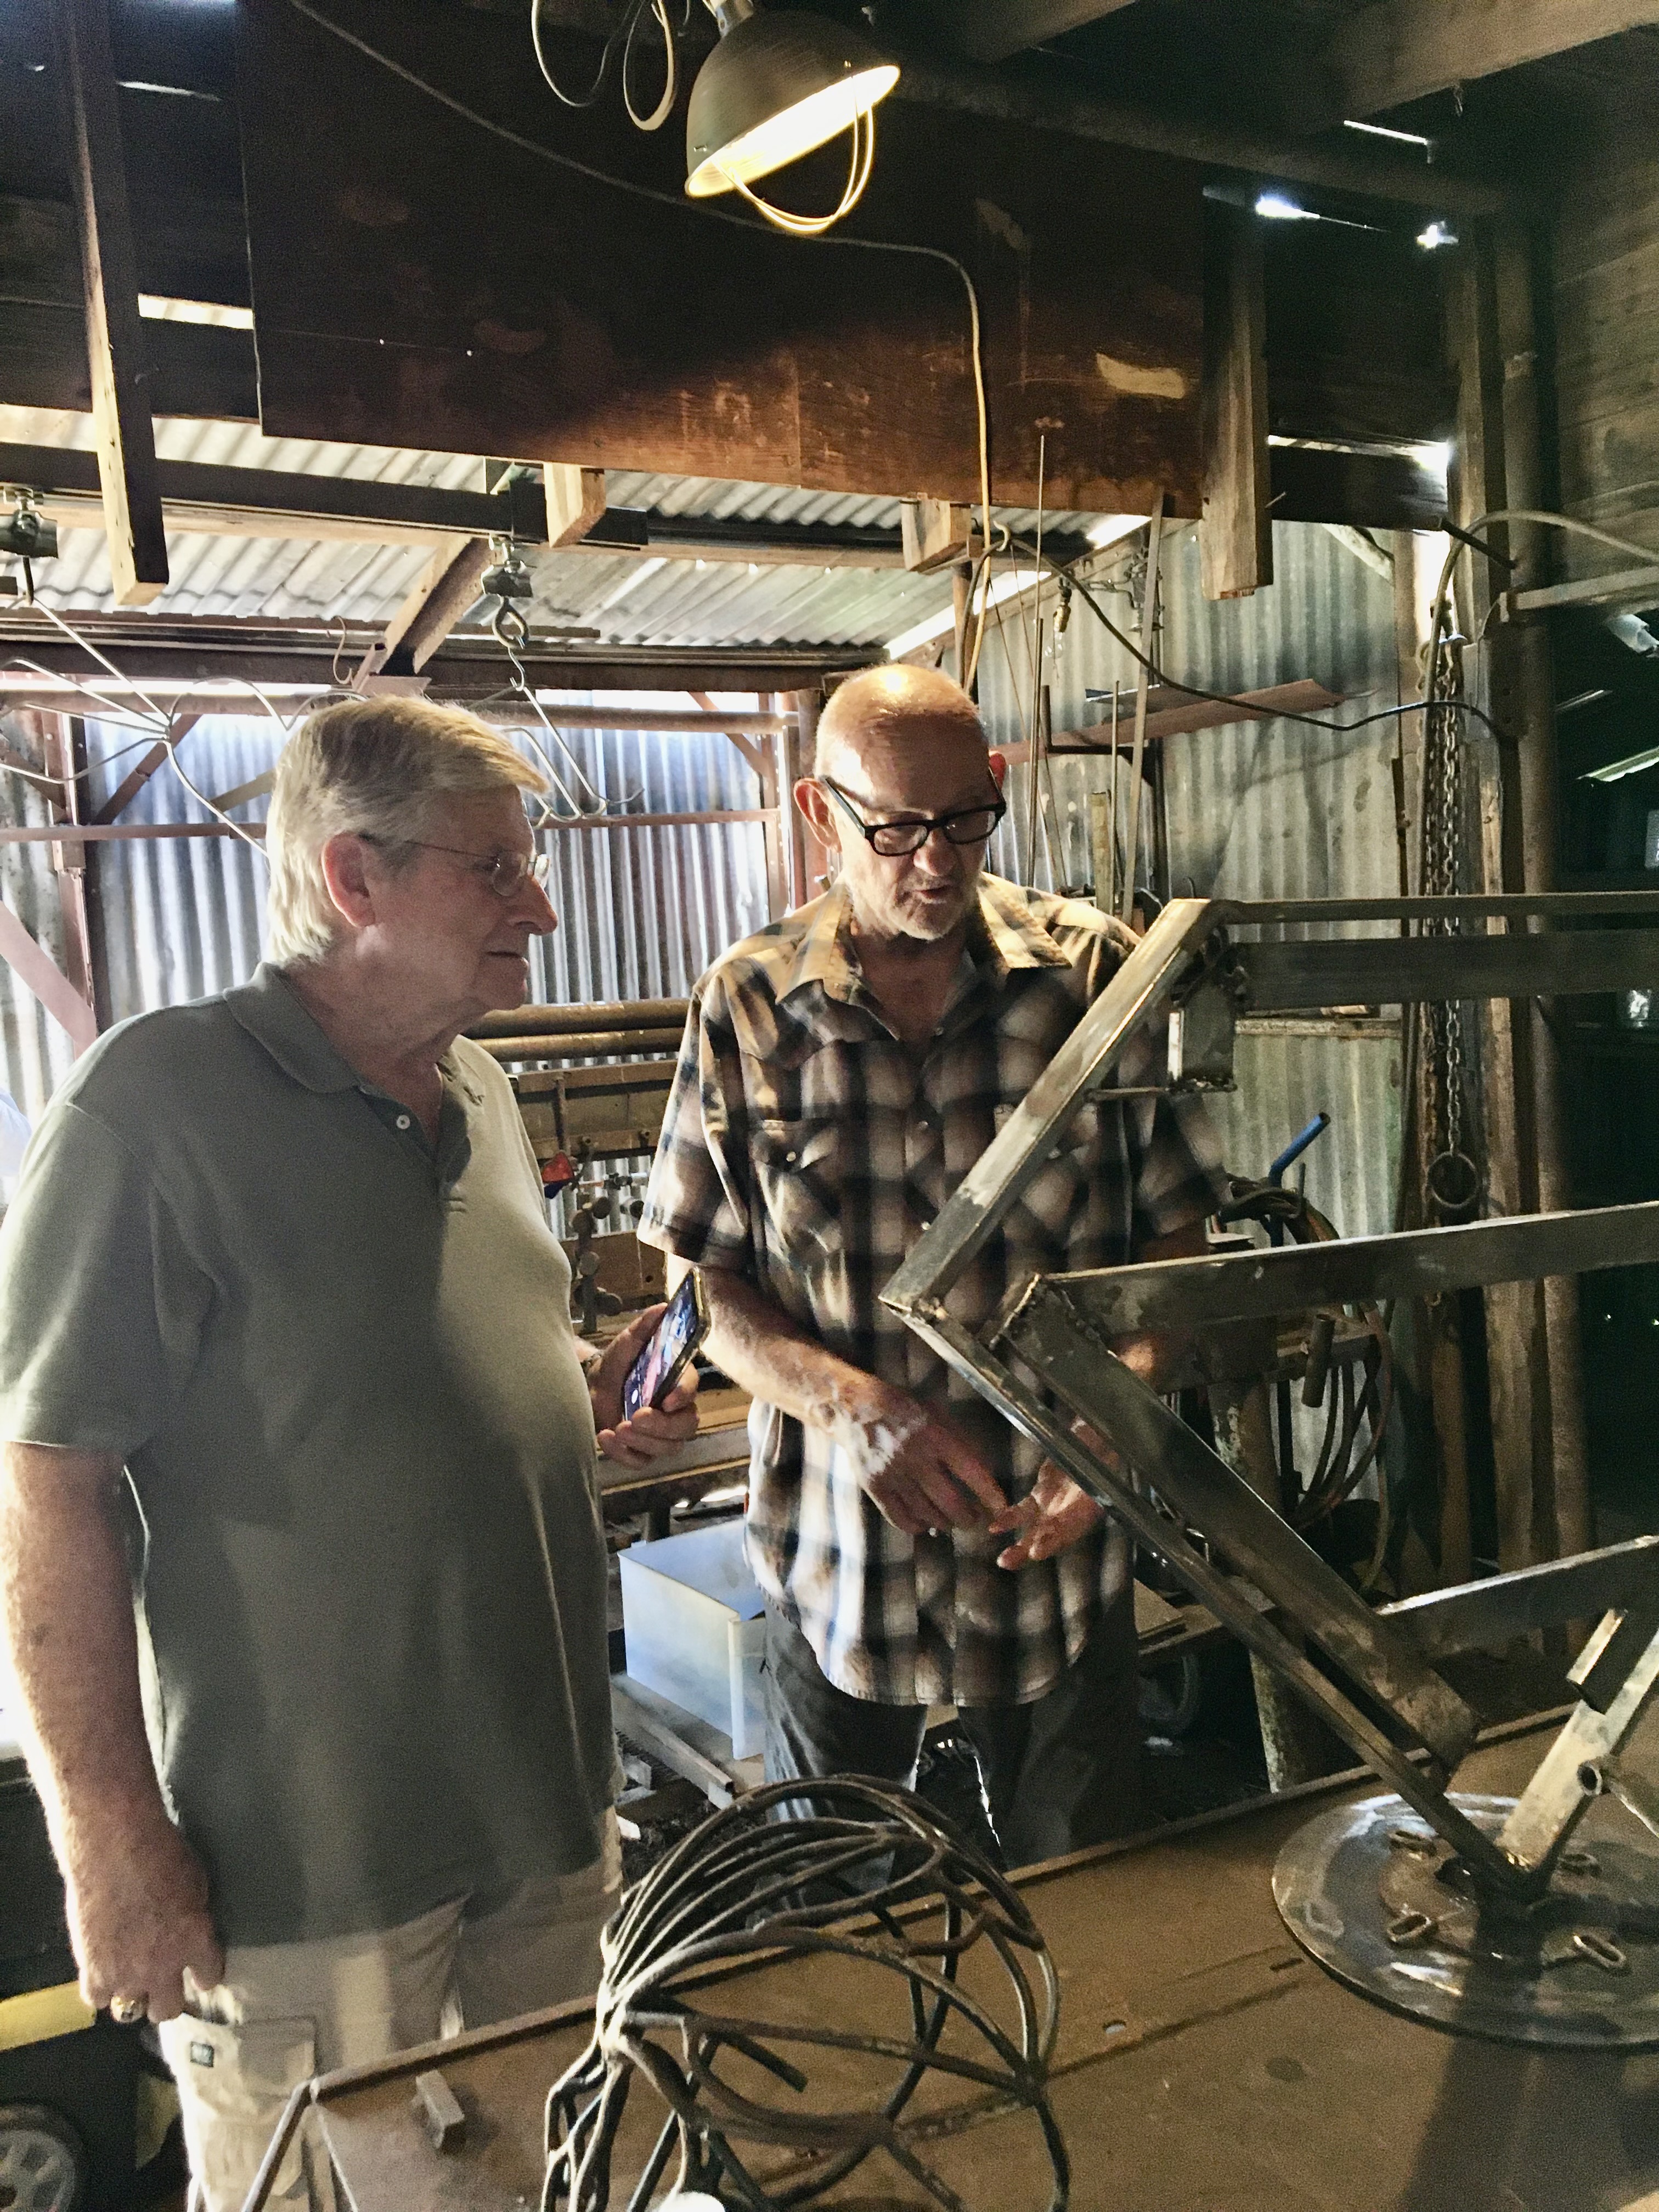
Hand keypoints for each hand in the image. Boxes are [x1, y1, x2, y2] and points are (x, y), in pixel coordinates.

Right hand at [66, 1812, 222, 2022]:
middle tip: (161, 1981)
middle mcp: (163, 1966)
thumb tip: (191, 1926)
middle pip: (169, 2010)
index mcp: (196, 1941)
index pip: (208, 1978)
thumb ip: (195, 1915)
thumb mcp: (196, 1882)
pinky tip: (102, 1970)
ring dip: (132, 1995)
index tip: (197, 1970)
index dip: (203, 1973)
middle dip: (167, 1998)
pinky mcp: (93, 1971)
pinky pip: (97, 1999)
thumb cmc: (160, 1851)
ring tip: (129, 1978)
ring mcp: (126, 1973)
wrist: (114, 1847)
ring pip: (132, 2011)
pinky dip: (100, 1987)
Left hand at [591, 1304, 701, 1466]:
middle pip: (685, 1427)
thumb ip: (645, 1327)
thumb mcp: (626, 1344)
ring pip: (668, 1448)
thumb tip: (663, 1306)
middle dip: (662, 1426)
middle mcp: (675, 1411)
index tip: (667, 1400)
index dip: (683, 1396)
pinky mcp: (644, 1452)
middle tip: (635, 1417)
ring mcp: (661, 1435)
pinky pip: (643, 1462)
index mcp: (676, 1382)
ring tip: (616, 1428)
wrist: (591, 1390)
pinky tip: (606, 1437)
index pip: (692, 1390)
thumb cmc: (615, 1367)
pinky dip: (624, 1454)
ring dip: (643, 1442)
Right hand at [832, 1385, 1005, 1537]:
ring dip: (946, 1523)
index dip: (990, 1495)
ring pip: (928, 1515)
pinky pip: (901, 1520)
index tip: (1001, 1508)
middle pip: (951, 1504)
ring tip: (952, 1520)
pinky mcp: (875, 1487)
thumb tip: (987, 1474)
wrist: (855, 1408)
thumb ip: (962, 1442)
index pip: (972, 1472)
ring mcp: (892, 1474)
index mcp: (936, 1436)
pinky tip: (924, 1521)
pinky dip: (918, 1526)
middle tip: (975, 1519)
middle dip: (969, 1518)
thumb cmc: (905, 1410)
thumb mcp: (938, 1415)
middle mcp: (915, 1457)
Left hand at [989, 1410, 1129, 1570]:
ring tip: (1003, 1561)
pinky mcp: (1042, 1495)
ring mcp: (1056, 1506)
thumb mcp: (1097, 1459)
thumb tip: (1090, 1472)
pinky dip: (1010, 1520)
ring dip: (1019, 1546)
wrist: (1094, 1439)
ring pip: (1036, 1531)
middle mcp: (1072, 1512)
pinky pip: (1024, 1512)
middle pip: (1050, 1538)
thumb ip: (1090, 1471)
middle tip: (1009, 1562)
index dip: (1054, 1540)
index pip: (1071, 1529)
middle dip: (1030, 1551)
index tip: (1037, 1551)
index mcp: (1090, 1507)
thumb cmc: (1099, 1448)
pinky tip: (994, 1528)